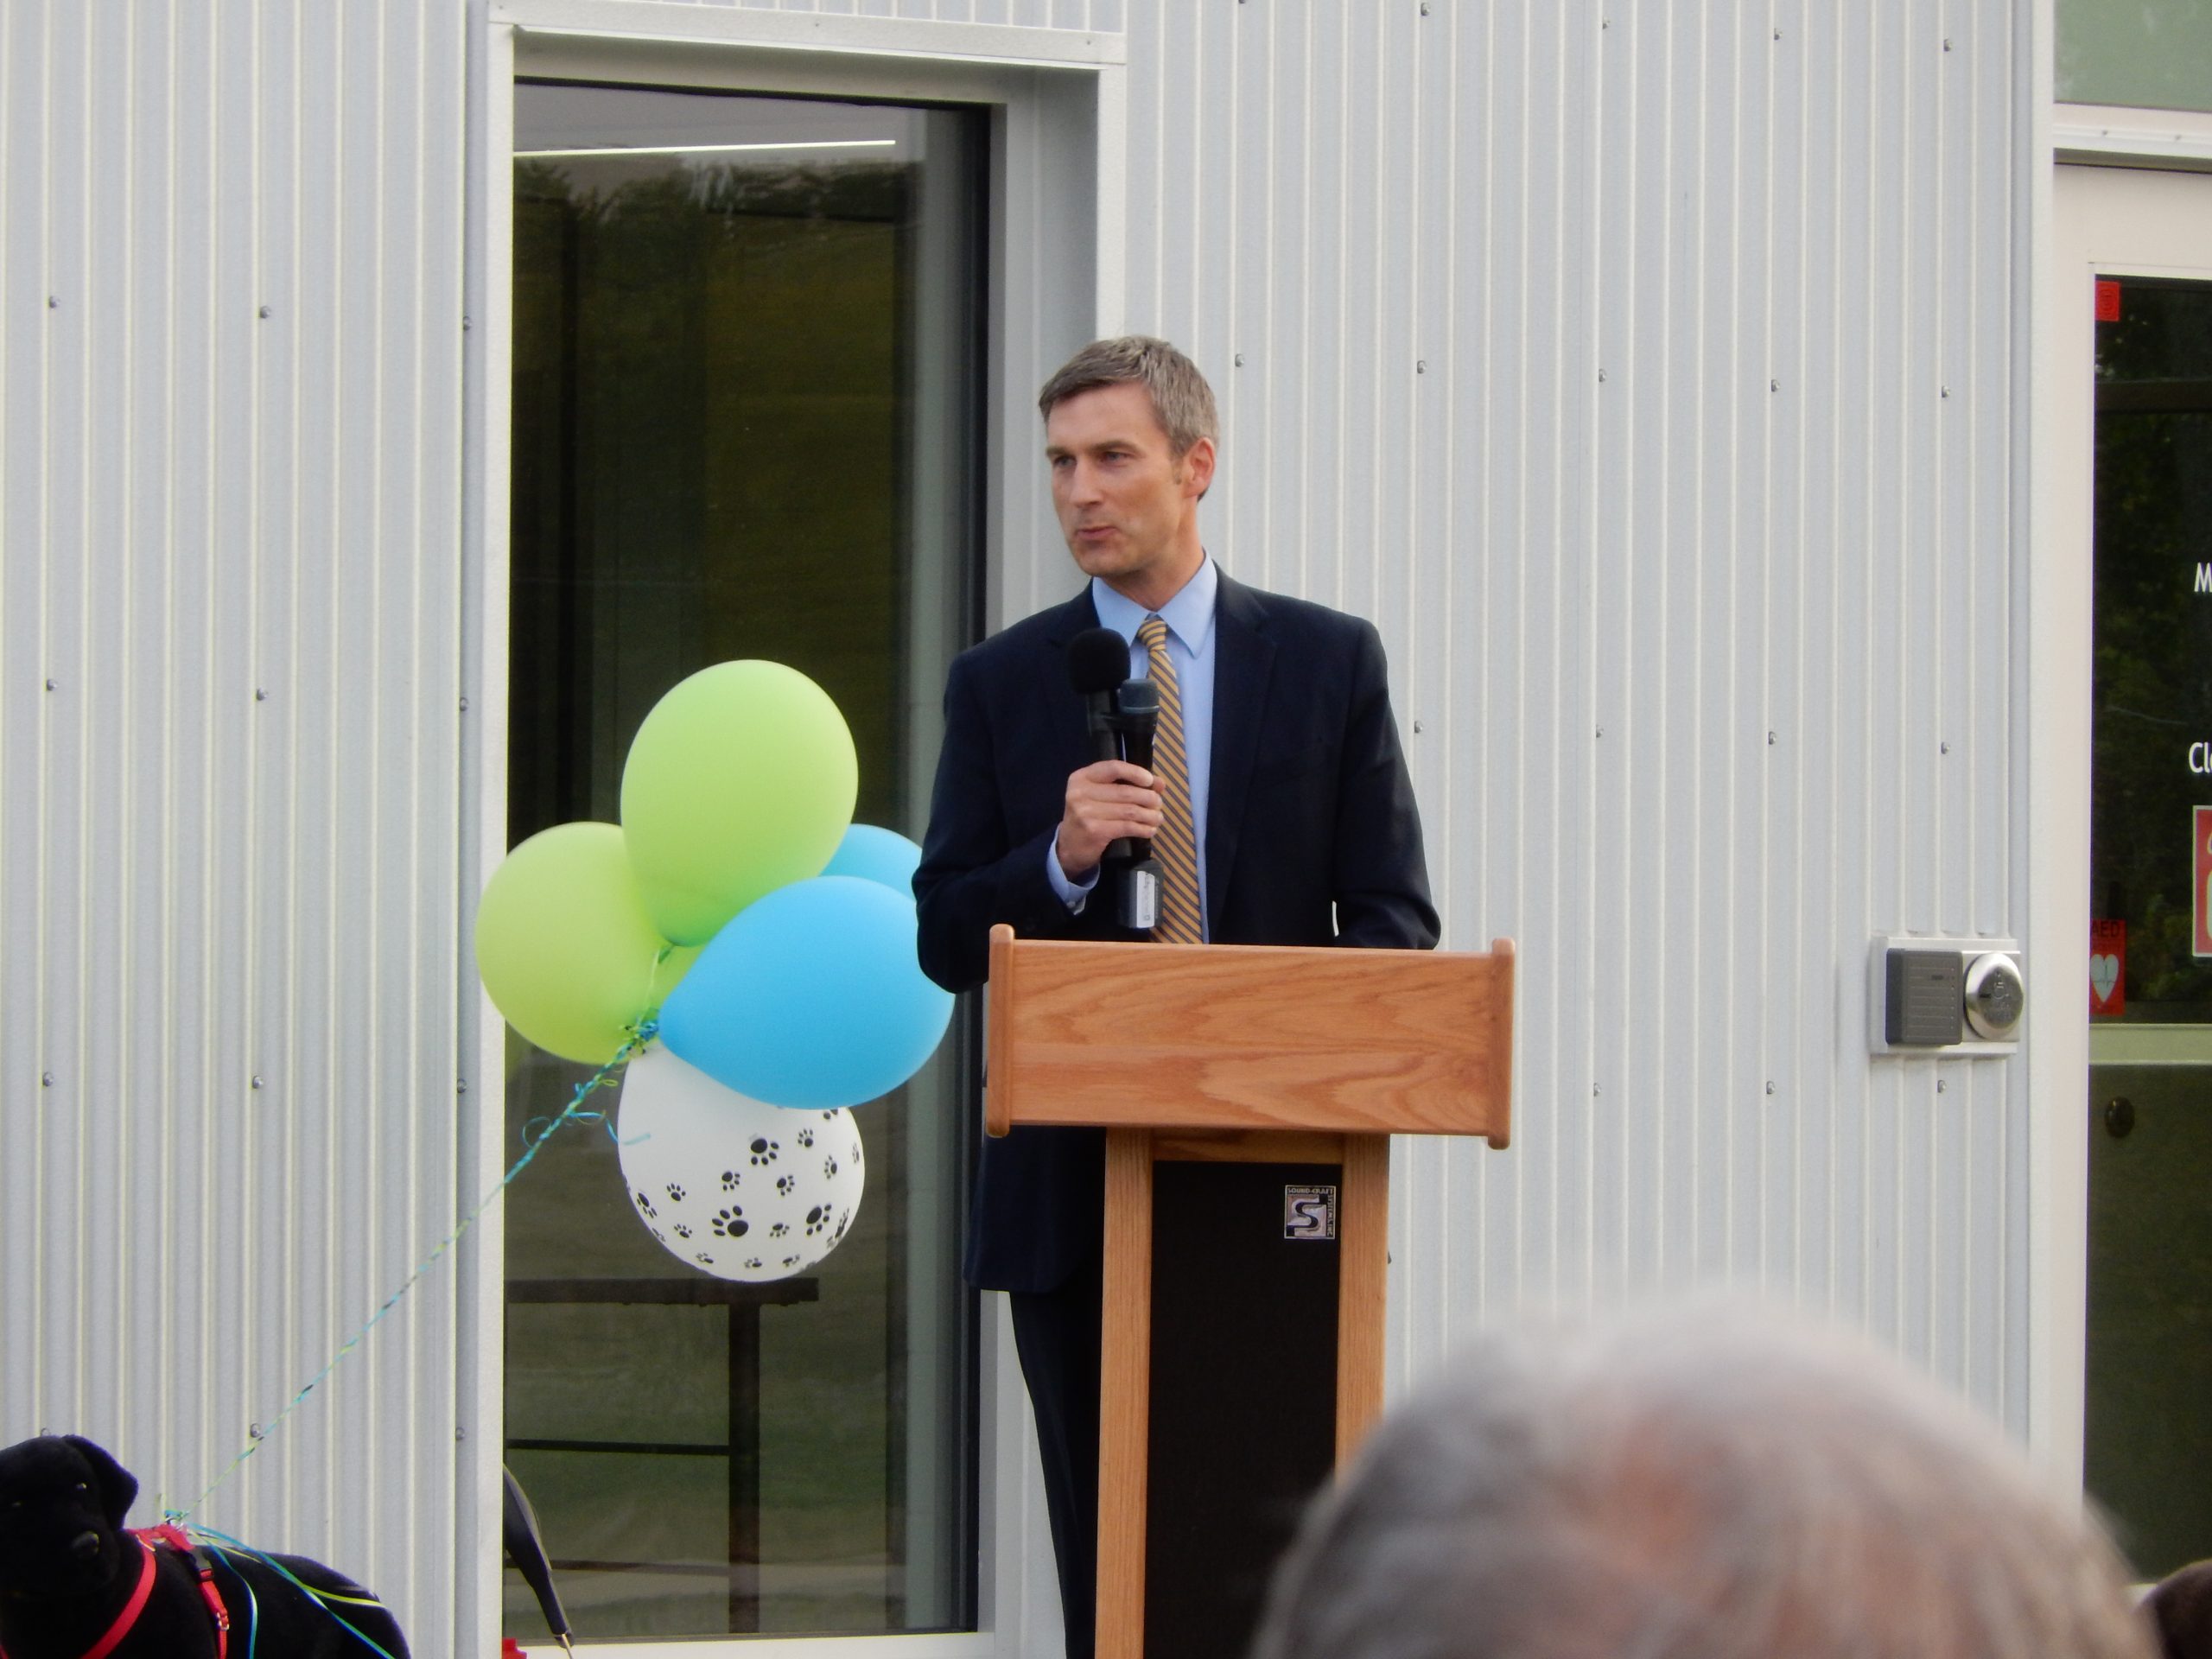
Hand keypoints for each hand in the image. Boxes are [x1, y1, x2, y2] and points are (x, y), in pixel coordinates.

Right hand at [1055, 760, 1160, 878]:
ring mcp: (1086, 812)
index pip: (1113, 768)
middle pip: (1125, 791)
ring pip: (1129, 810)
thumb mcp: (1099, 796)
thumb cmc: (1088, 817)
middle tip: (1158, 804)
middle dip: (1148, 797)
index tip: (1150, 781)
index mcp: (1082, 777)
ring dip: (1149, 815)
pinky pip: (1127, 826)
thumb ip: (1125, 785)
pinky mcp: (1094, 831)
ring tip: (1157, 818)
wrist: (1068, 847)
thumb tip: (1159, 783)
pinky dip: (1143, 828)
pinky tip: (1149, 830)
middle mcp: (1081, 792)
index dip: (1136, 772)